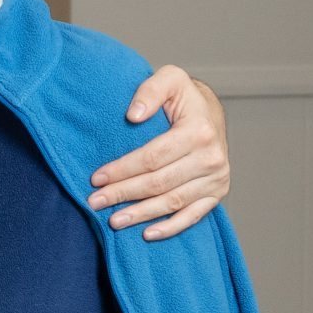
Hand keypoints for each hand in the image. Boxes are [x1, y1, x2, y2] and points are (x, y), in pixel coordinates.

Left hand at [86, 65, 228, 241]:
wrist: (210, 112)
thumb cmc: (183, 96)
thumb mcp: (169, 79)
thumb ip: (149, 91)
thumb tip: (133, 115)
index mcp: (198, 131)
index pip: (153, 157)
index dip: (122, 169)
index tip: (96, 178)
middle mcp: (212, 157)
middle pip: (160, 182)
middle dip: (124, 194)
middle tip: (95, 202)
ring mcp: (217, 178)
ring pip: (173, 202)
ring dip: (142, 214)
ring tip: (114, 220)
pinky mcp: (218, 192)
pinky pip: (194, 215)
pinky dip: (171, 227)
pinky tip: (148, 234)